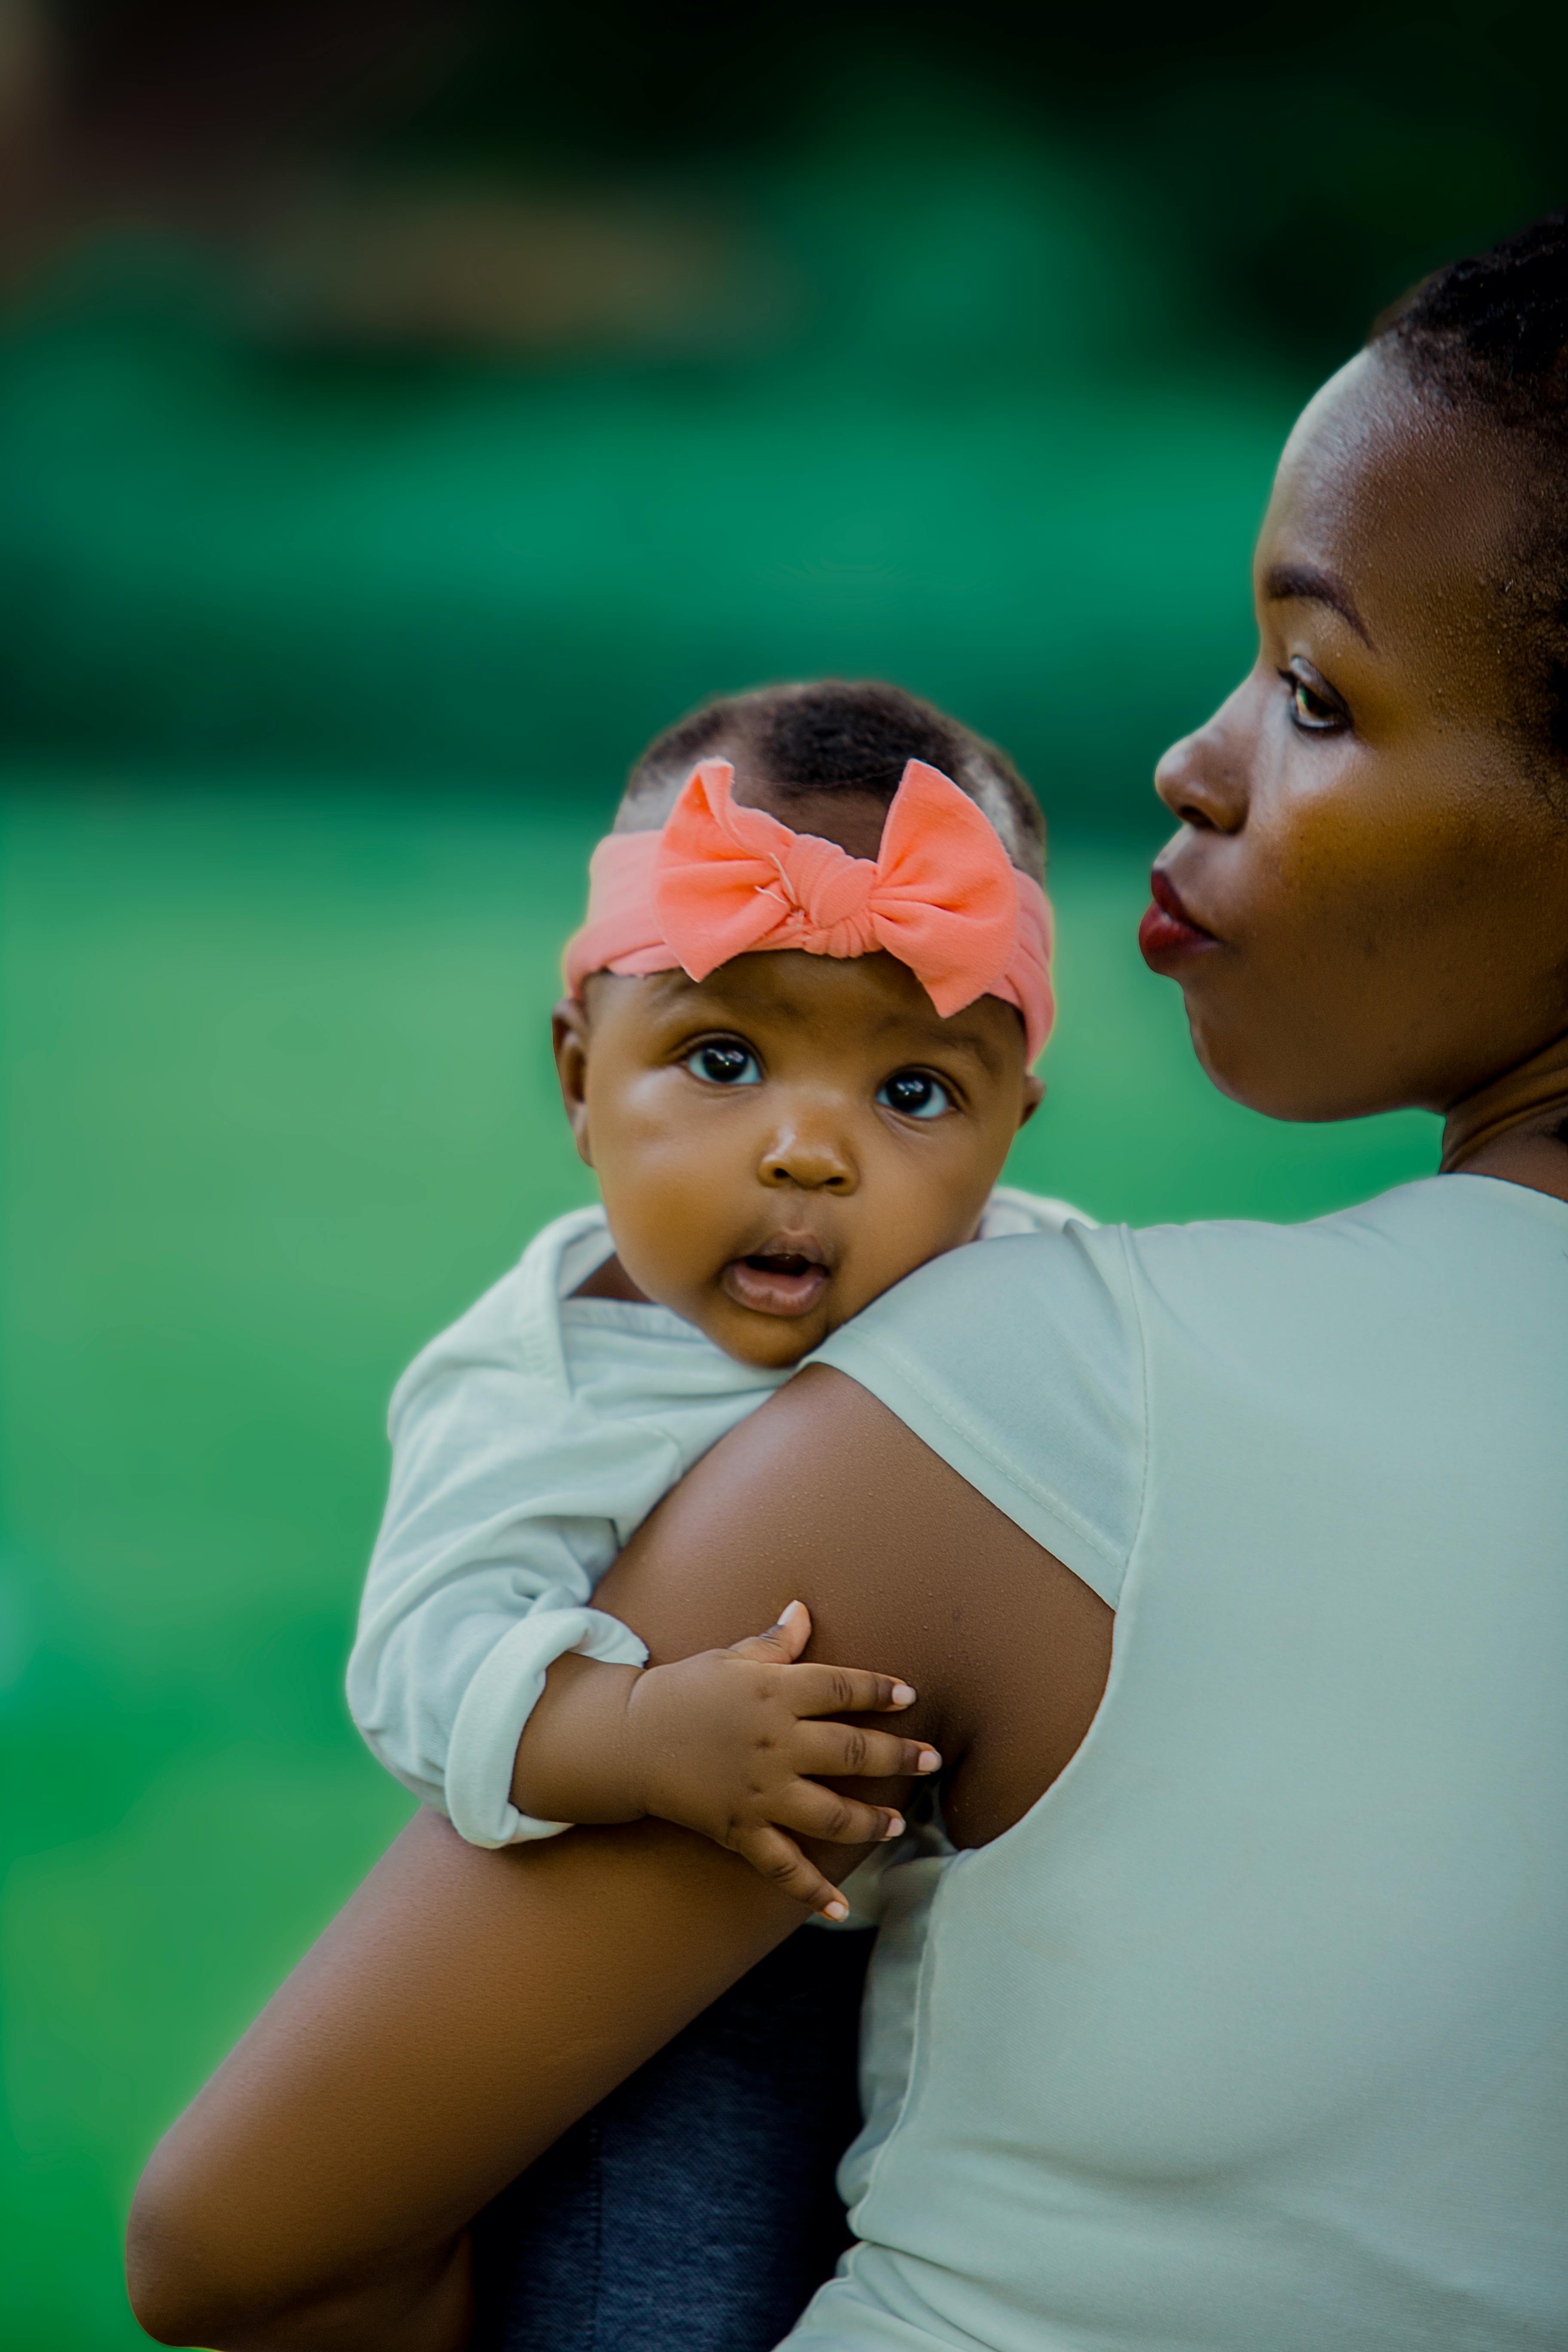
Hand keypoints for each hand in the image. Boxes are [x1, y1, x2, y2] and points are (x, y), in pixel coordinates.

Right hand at [622, 1602, 941, 1919]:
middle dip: (898, 1756)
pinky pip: (782, 1867)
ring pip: (831, 1813)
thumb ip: (775, 1642)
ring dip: (870, 1821)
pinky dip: (811, 1892)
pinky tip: (840, 1907)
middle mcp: (775, 1742)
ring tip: (899, 1824)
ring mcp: (760, 1790)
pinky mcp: (740, 1829)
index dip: (880, 1690)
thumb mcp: (730, 1657)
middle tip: (932, 1760)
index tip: (909, 1696)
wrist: (628, 1737)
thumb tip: (804, 1609)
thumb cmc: (685, 1689)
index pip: (843, 1687)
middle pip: (852, 1750)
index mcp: (775, 1691)